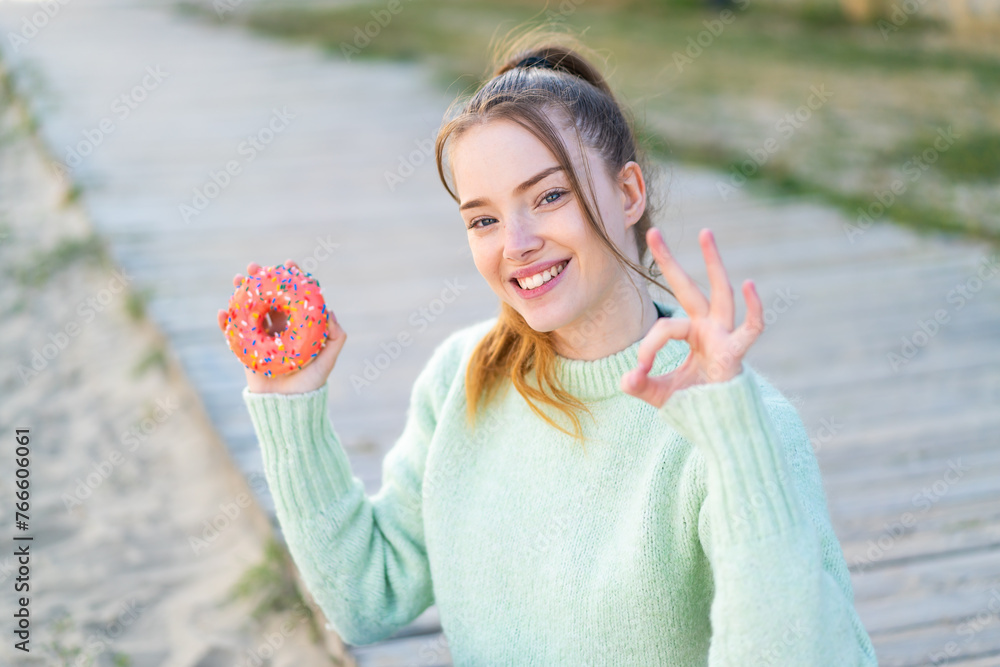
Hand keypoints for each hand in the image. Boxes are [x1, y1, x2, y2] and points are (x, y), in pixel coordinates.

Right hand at [218, 259, 346, 394]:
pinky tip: (222, 312)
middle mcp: (279, 328)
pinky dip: (226, 322)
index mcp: (297, 326)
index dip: (290, 279)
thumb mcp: (328, 359)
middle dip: (260, 280)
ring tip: (236, 281)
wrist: (289, 406)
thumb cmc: (311, 383)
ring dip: (241, 294)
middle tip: (253, 267)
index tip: (287, 265)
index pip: (293, 297)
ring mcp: (261, 337)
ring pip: (249, 310)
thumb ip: (335, 337)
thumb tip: (329, 312)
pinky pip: (233, 333)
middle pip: (268, 298)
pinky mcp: (246, 350)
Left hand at [621, 228, 763, 408]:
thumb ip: (640, 385)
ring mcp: (724, 336)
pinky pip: (751, 328)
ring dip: (713, 262)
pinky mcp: (737, 353)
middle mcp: (707, 328)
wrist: (721, 427)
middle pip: (687, 288)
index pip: (663, 328)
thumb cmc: (694, 405)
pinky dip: (754, 308)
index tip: (637, 373)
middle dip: (670, 261)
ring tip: (705, 232)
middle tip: (653, 232)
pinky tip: (749, 283)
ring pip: (719, 293)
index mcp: (690, 333)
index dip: (647, 348)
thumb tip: (625, 379)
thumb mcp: (659, 394)